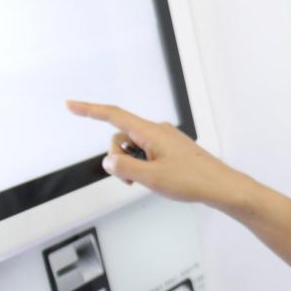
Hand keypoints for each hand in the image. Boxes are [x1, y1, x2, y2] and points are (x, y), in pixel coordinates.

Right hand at [66, 101, 248, 208]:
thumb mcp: (151, 178)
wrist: (220, 186)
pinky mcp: (170, 148)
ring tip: (148, 181)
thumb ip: (125, 167)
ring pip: (133, 147)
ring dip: (131, 165)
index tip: (71, 105)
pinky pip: (146, 152)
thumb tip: (108, 160)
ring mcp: (165, 139)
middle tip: (131, 181)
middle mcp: (157, 130)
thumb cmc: (191, 180)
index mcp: (150, 131)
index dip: (90, 110)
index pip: (113, 115)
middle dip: (118, 158)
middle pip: (120, 137)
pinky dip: (142, 165)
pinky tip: (157, 178)